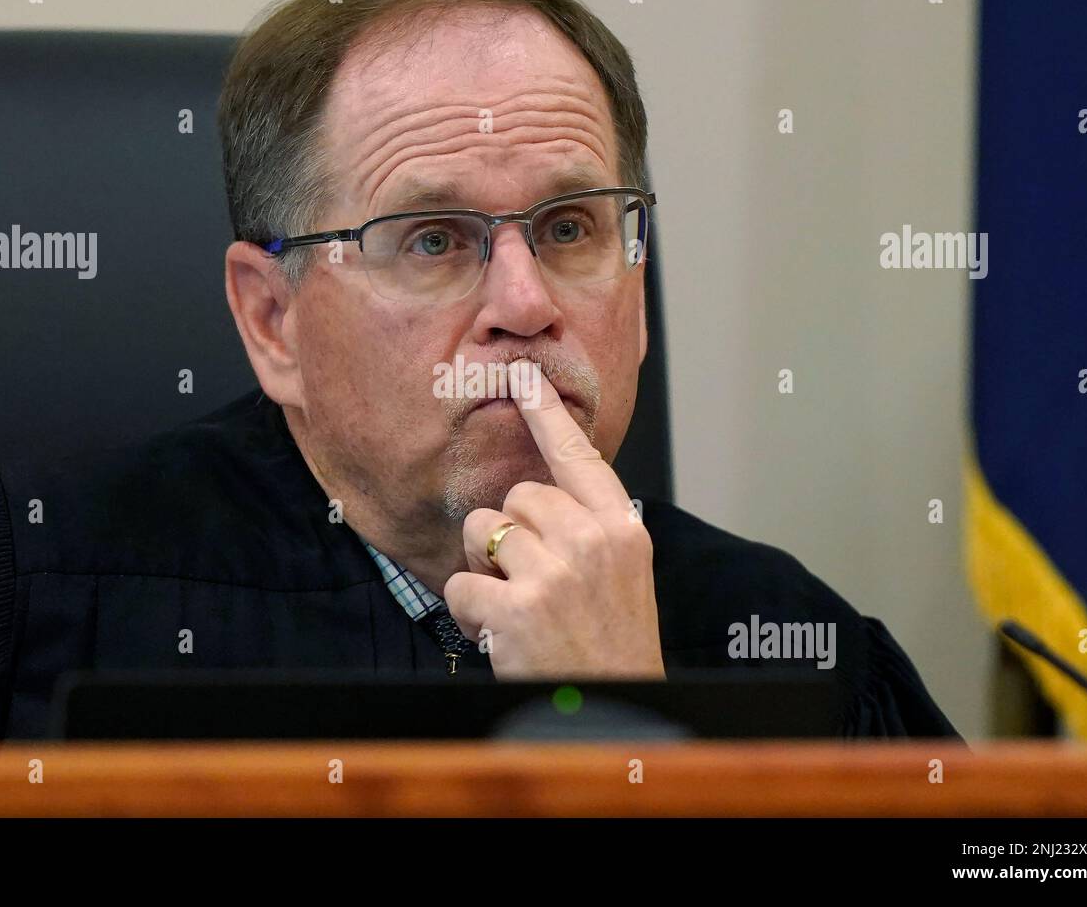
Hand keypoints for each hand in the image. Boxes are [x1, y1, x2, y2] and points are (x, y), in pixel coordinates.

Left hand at [443, 361, 665, 679]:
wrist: (617, 709)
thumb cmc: (614, 644)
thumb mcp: (624, 575)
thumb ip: (591, 529)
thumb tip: (536, 496)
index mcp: (623, 530)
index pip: (579, 458)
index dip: (548, 416)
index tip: (524, 377)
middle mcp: (593, 542)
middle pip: (518, 498)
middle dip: (511, 535)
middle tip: (533, 582)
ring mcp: (556, 574)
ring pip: (483, 531)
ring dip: (487, 569)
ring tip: (518, 608)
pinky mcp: (517, 609)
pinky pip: (462, 584)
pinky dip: (470, 612)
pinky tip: (500, 634)